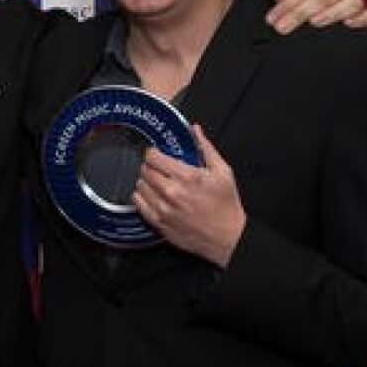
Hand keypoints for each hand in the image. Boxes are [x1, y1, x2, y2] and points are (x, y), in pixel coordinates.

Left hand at [133, 125, 245, 267]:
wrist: (228, 237)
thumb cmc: (227, 205)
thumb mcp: (223, 172)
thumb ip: (206, 148)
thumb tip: (195, 129)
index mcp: (187, 177)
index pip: (153, 157)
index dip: (153, 153)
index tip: (157, 154)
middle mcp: (172, 192)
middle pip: (144, 170)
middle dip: (150, 166)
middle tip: (159, 169)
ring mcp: (163, 209)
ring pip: (140, 186)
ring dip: (146, 182)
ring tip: (157, 183)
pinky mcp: (159, 223)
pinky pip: (138, 204)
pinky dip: (141, 197)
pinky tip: (151, 195)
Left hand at [262, 0, 366, 33]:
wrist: (301, 4)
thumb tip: (269, 10)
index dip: (286, 4)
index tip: (271, 20)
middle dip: (300, 12)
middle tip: (282, 28)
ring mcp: (348, 0)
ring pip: (350, 2)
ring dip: (332, 12)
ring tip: (314, 22)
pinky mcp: (358, 15)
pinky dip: (363, 18)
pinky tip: (349, 24)